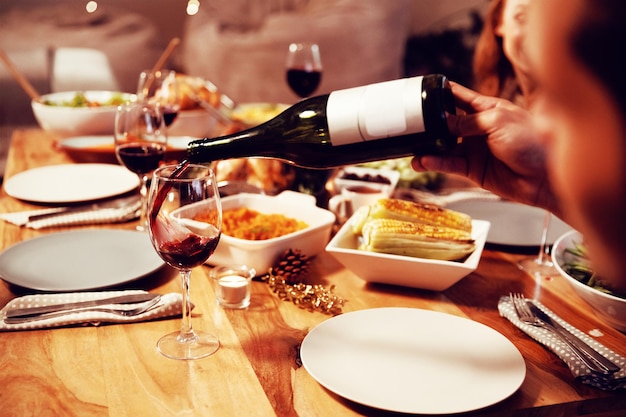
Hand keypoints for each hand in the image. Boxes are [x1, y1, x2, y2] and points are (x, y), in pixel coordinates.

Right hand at [412, 82, 559, 214]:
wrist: (545, 176)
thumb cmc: (531, 142)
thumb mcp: (497, 122)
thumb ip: (466, 122)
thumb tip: (441, 121)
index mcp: (487, 109)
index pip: (458, 97)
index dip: (440, 94)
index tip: (419, 92)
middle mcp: (478, 128)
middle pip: (446, 123)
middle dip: (428, 123)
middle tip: (409, 125)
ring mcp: (474, 149)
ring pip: (444, 146)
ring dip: (428, 147)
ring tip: (411, 149)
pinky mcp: (473, 170)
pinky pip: (449, 164)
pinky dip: (436, 163)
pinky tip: (425, 160)